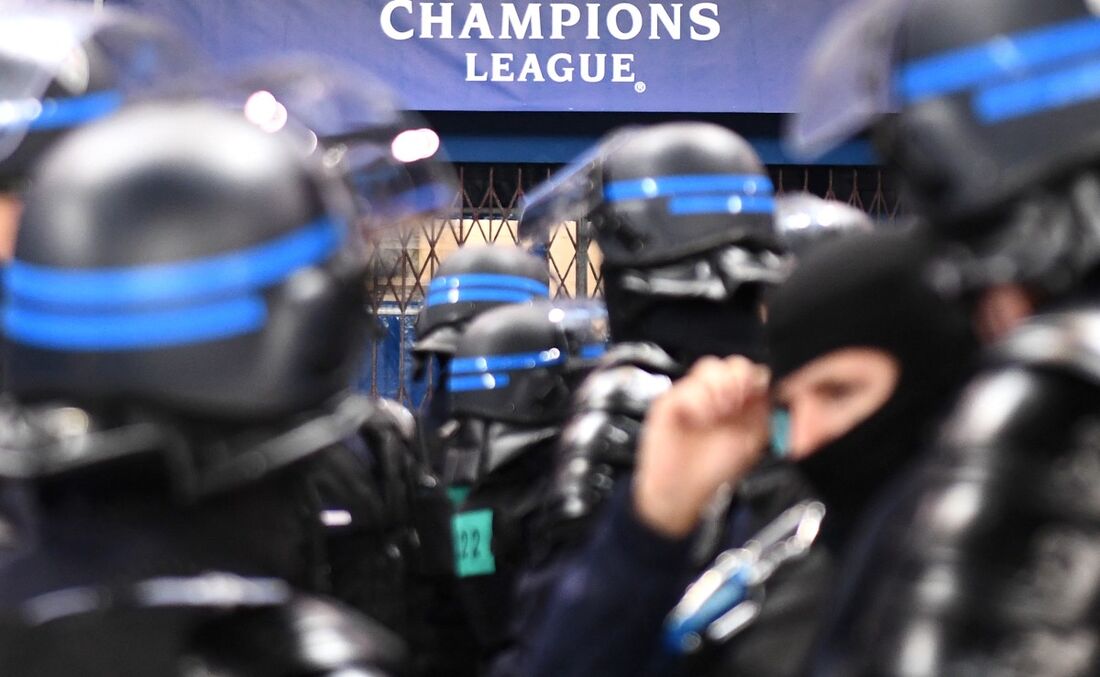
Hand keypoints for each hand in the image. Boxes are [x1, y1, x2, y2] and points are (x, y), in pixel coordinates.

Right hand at [633, 356, 769, 537]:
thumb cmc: (715, 468)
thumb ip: (762, 411)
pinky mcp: (670, 401)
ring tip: (717, 413)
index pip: (749, 371)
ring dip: (718, 389)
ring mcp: (692, 395)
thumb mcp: (752, 439)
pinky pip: (686, 387)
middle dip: (738, 380)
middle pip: (730, 363)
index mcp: (737, 400)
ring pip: (708, 367)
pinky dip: (698, 403)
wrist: (684, 489)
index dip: (754, 377)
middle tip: (735, 403)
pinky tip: (699, 420)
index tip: (756, 394)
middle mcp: (714, 394)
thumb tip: (765, 383)